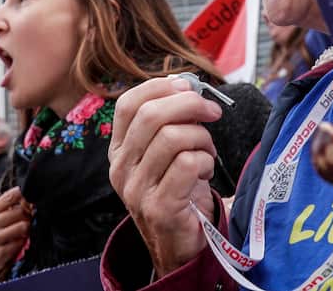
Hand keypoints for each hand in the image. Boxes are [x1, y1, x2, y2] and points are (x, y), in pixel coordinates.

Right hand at [0, 187, 30, 284]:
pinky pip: (20, 244)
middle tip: (27, 219)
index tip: (26, 199)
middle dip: (27, 214)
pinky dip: (22, 243)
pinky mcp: (0, 255)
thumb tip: (19, 200)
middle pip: (19, 211)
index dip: (22, 195)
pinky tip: (16, 244)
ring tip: (22, 232)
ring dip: (27, 229)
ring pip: (23, 227)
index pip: (8, 197)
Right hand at [108, 76, 222, 277]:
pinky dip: (205, 161)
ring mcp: (137, 190)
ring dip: (202, 138)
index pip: (129, 104)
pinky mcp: (159, 207)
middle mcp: (121, 168)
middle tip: (213, 111)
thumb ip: (170, 122)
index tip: (188, 86)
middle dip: (190, 104)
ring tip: (207, 152)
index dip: (160, 88)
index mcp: (119, 150)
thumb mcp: (165, 154)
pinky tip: (205, 172)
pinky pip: (188, 164)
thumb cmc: (179, 191)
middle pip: (151, 115)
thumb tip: (187, 85)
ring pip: (173, 137)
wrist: (180, 246)